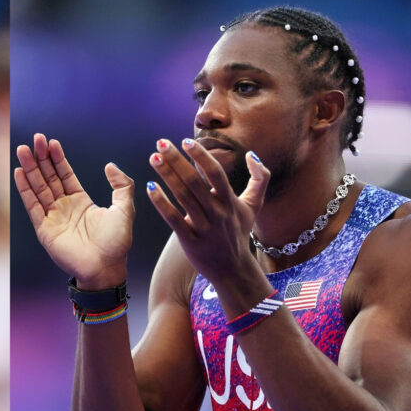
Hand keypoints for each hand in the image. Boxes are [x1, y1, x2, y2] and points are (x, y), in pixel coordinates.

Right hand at [14, 133, 134, 288]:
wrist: (106, 268)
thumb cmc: (117, 243)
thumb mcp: (125, 209)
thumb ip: (122, 185)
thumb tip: (110, 165)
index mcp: (80, 201)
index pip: (64, 174)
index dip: (57, 158)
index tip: (51, 142)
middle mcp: (63, 207)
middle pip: (48, 177)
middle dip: (41, 158)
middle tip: (35, 139)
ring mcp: (52, 217)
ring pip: (38, 187)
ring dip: (30, 169)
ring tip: (23, 149)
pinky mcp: (44, 229)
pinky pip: (33, 205)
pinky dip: (25, 189)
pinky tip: (20, 172)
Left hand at [145, 138, 269, 283]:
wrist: (233, 270)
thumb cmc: (239, 233)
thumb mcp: (254, 206)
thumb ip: (260, 179)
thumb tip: (252, 154)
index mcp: (230, 201)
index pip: (215, 173)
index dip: (201, 156)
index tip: (186, 141)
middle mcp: (217, 213)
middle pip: (194, 182)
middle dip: (177, 160)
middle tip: (161, 143)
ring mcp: (204, 228)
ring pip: (183, 197)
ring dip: (167, 175)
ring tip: (154, 158)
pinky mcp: (190, 242)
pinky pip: (174, 220)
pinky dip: (162, 203)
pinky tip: (150, 187)